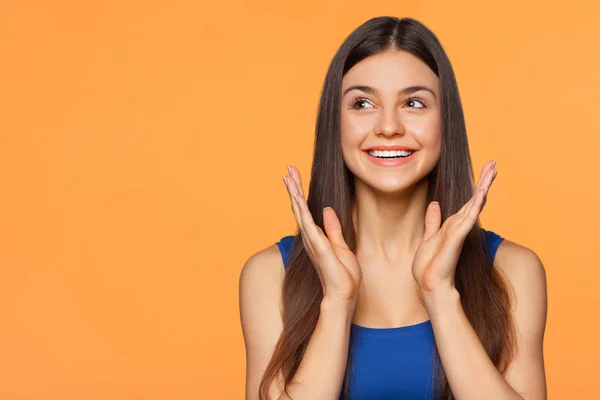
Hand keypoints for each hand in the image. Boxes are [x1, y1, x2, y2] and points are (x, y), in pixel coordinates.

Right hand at [283, 166, 361, 304]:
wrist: (343, 295)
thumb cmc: (343, 277)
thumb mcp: (342, 247)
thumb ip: (333, 229)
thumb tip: (327, 210)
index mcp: (317, 237)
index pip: (306, 210)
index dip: (300, 193)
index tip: (295, 177)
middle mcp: (311, 238)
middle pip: (299, 208)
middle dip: (294, 188)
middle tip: (288, 170)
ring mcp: (313, 242)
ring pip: (300, 213)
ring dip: (294, 194)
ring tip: (288, 178)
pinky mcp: (319, 247)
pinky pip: (308, 225)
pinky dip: (301, 210)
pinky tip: (297, 198)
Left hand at [411, 160, 497, 293]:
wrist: (430, 284)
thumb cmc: (429, 266)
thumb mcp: (429, 237)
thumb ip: (433, 221)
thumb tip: (435, 204)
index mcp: (453, 225)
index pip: (467, 202)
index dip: (476, 186)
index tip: (485, 170)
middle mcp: (459, 226)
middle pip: (474, 199)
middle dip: (484, 181)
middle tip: (494, 164)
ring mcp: (460, 232)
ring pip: (474, 205)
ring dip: (483, 187)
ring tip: (492, 172)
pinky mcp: (457, 238)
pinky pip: (467, 218)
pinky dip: (475, 206)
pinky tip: (482, 194)